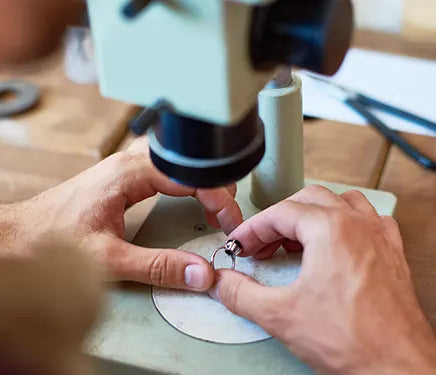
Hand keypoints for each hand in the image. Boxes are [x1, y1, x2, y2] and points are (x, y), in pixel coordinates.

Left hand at [0, 139, 242, 291]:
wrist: (18, 233)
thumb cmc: (51, 239)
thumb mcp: (109, 259)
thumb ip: (158, 267)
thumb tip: (199, 272)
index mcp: (129, 174)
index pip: (191, 177)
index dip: (219, 200)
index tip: (230, 223)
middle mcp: (127, 162)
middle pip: (187, 163)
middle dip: (214, 186)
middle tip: (226, 217)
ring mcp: (123, 165)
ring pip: (175, 161)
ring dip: (198, 180)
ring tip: (214, 205)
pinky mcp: (120, 174)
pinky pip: (162, 166)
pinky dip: (182, 179)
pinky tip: (185, 193)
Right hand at [209, 185, 435, 373]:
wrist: (399, 369)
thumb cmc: (355, 342)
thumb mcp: (280, 316)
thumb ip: (241, 294)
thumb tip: (224, 283)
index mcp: (330, 230)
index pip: (279, 213)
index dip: (252, 229)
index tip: (240, 244)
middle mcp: (358, 226)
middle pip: (308, 200)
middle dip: (278, 219)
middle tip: (261, 243)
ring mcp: (379, 237)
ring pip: (342, 201)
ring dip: (313, 214)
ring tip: (295, 237)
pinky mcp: (392, 255)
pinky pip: (371, 220)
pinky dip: (348, 223)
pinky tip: (337, 242)